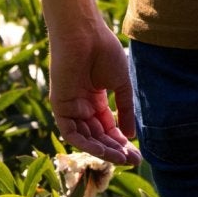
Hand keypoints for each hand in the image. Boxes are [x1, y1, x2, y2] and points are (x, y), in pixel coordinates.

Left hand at [47, 19, 140, 166]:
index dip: (121, 141)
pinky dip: (87, 143)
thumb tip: (131, 136)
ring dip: (103, 150)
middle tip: (134, 161)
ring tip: (123, 158)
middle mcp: (82, 107)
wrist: (85, 35)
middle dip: (115, 150)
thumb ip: (125, 110)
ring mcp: (70, 108)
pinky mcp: (60, 107)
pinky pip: (72, 132)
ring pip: (86, 138)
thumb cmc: (104, 52)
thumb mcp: (121, 84)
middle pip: (98, 136)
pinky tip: (104, 150)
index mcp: (95, 99)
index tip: (137, 154)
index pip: (108, 127)